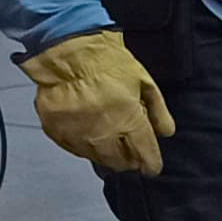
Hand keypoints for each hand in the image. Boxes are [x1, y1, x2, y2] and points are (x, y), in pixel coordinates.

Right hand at [26, 29, 173, 178]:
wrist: (67, 52)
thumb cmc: (110, 64)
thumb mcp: (144, 82)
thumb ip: (158, 111)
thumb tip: (166, 134)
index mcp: (128, 122)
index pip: (144, 155)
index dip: (151, 164)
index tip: (152, 168)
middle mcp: (102, 134)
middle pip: (120, 162)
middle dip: (129, 161)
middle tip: (131, 153)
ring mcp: (76, 135)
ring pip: (97, 158)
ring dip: (107, 155)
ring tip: (111, 144)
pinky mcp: (55, 131)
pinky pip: (74, 149)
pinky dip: (84, 146)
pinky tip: (89, 136)